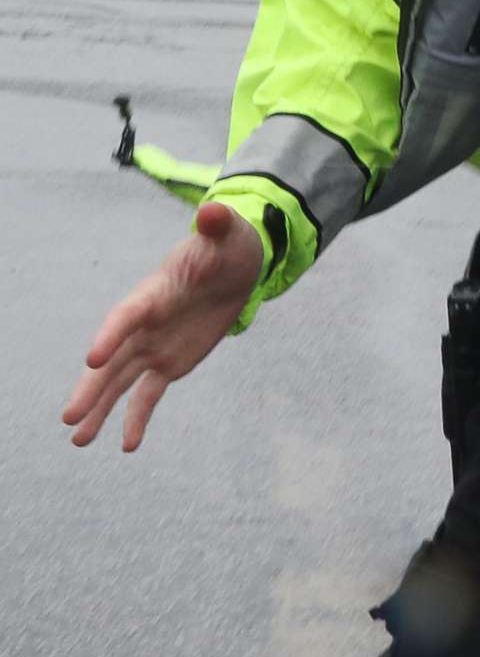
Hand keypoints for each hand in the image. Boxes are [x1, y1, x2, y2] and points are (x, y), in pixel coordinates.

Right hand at [62, 201, 262, 452]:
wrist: (233, 266)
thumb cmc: (225, 245)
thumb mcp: (226, 233)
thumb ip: (217, 225)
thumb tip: (214, 210)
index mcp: (151, 295)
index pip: (126, 316)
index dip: (110, 334)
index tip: (92, 357)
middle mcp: (143, 326)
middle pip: (111, 360)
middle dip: (91, 388)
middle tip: (69, 417)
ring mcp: (152, 347)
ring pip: (120, 383)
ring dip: (101, 411)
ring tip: (78, 442)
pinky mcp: (168, 364)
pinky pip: (149, 395)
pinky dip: (138, 418)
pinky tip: (127, 446)